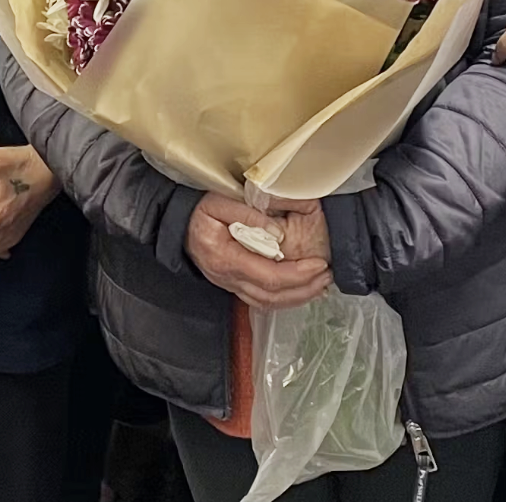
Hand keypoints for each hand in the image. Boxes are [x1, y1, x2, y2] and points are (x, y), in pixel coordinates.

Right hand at [186, 192, 329, 309]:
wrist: (178, 225)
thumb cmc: (199, 211)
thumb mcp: (219, 201)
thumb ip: (249, 214)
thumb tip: (278, 232)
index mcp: (226, 258)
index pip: (268, 276)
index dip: (298, 275)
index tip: (319, 265)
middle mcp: (228, 278)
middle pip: (271, 296)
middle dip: (305, 289)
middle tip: (328, 275)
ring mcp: (229, 285)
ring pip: (267, 304)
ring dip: (297, 297)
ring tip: (321, 284)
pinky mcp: (233, 286)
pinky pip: (261, 301)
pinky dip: (284, 299)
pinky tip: (300, 290)